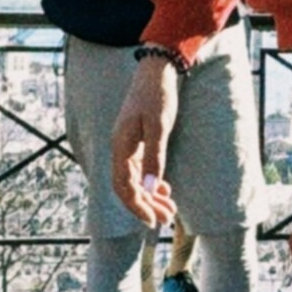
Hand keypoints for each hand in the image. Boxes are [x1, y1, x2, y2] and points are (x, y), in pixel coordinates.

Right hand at [109, 56, 179, 226]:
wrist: (157, 70)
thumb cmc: (158, 95)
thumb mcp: (160, 126)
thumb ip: (155, 157)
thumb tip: (152, 188)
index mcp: (121, 146)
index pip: (124, 187)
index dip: (137, 206)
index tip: (153, 221)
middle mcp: (120, 148)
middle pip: (129, 187)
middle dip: (147, 206)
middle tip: (167, 219)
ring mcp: (128, 146)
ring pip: (136, 180)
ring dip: (151, 197)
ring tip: (170, 210)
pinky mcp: (137, 142)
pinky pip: (140, 170)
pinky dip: (152, 183)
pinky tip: (166, 189)